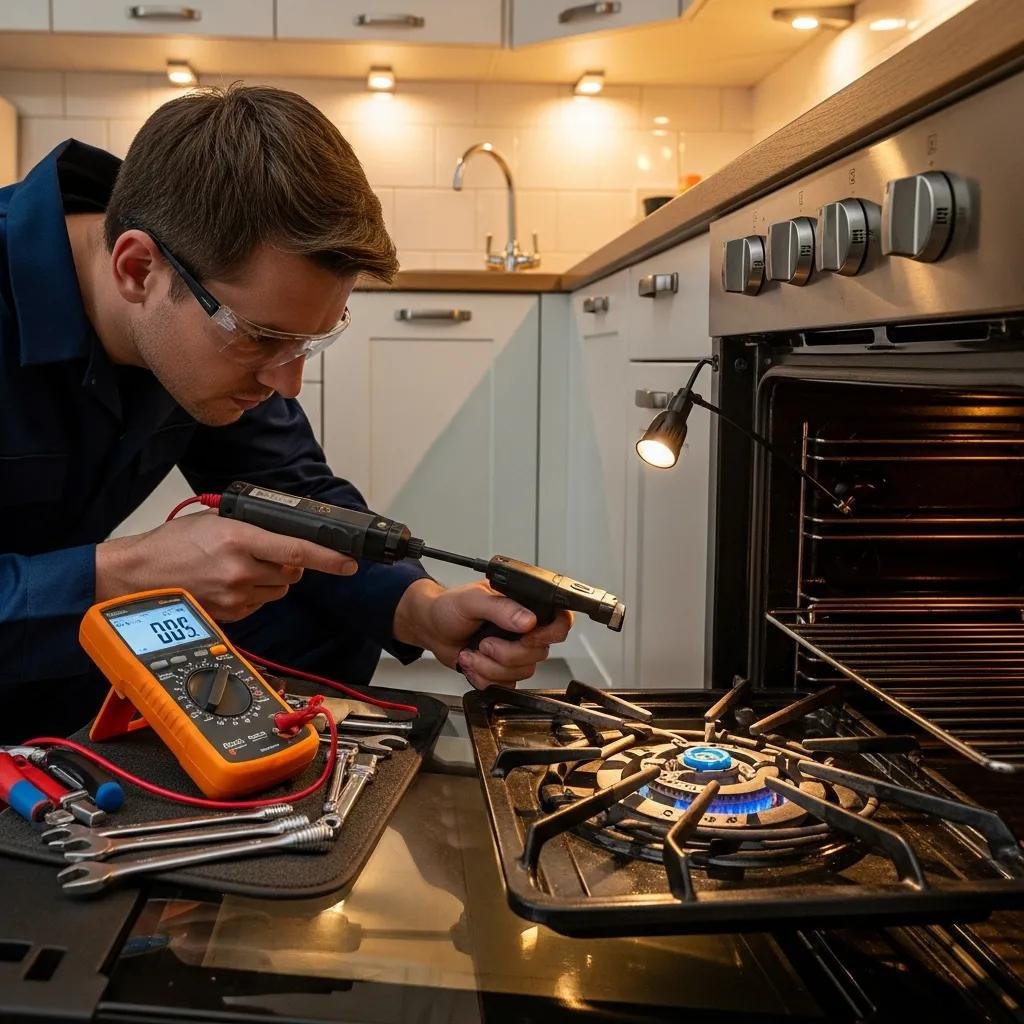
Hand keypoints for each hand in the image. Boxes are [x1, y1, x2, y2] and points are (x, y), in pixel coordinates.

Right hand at [96, 510, 357, 620]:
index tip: (349, 562)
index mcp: (238, 540)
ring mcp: (235, 597)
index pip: (297, 552)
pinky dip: (254, 595)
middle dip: (290, 566)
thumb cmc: (168, 547)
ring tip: (241, 569)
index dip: (328, 559)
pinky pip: (259, 605)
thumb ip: (249, 527)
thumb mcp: (212, 522)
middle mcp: (240, 571)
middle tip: (267, 555)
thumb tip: (282, 533)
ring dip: (272, 581)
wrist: (135, 578)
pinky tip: (230, 584)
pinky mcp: (230, 616)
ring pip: (278, 591)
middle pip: (292, 574)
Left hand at [394, 579, 572, 688]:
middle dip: (505, 654)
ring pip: (522, 672)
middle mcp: (525, 630)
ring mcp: (515, 651)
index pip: (559, 621)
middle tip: (484, 642)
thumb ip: (501, 608)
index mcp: (524, 606)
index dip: (550, 633)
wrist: (431, 628)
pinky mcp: (503, 671)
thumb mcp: (473, 600)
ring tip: (472, 652)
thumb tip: (528, 620)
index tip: (528, 637)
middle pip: (538, 653)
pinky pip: (506, 685)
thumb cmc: (449, 607)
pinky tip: (473, 664)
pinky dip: (484, 678)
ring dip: (490, 667)